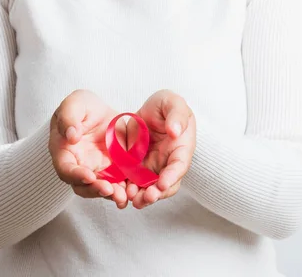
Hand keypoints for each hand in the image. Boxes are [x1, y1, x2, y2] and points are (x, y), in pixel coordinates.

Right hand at [49, 89, 128, 208]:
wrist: (99, 112)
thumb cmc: (81, 107)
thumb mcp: (74, 103)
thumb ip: (68, 117)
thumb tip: (71, 136)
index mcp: (64, 152)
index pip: (65, 168)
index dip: (75, 175)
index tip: (89, 176)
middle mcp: (79, 166)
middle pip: (83, 185)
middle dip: (95, 190)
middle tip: (109, 190)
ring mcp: (97, 170)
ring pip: (100, 188)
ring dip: (111, 194)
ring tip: (122, 196)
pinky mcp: (113, 170)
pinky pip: (118, 183)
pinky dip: (124, 189)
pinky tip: (132, 191)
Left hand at [126, 90, 195, 208]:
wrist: (149, 110)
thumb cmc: (166, 105)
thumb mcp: (173, 102)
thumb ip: (177, 115)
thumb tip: (176, 131)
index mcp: (181, 148)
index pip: (179, 166)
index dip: (172, 176)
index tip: (162, 183)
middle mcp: (168, 162)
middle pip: (165, 184)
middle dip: (156, 194)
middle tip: (146, 198)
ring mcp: (152, 166)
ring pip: (149, 187)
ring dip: (142, 197)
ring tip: (132, 199)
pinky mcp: (136, 167)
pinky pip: (132, 182)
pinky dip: (128, 190)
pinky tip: (120, 193)